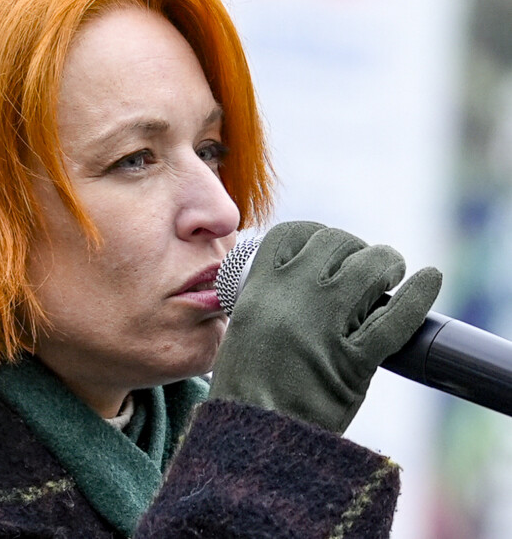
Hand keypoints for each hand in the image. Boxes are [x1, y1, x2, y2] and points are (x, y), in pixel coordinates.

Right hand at [209, 221, 441, 432]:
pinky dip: (419, 295)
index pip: (292, 233)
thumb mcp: (243, 328)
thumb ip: (267, 298)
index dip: (315, 233)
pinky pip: (396, 318)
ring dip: (385, 262)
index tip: (327, 244)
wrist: (253, 438)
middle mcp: (292, 297)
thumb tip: (302, 277)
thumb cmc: (245, 387)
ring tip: (390, 271)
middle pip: (335, 242)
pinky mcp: (354, 361)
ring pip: (369, 267)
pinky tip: (428, 279)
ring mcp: (324, 325)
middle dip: (353, 247)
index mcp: (259, 289)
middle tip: (362, 263)